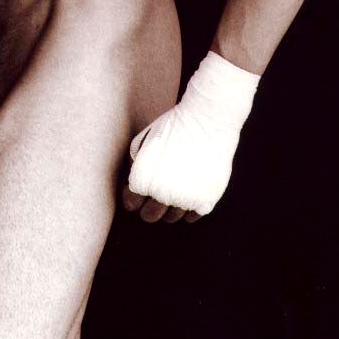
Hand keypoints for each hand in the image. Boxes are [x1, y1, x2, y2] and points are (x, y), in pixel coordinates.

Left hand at [122, 52, 259, 222]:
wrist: (207, 120)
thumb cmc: (173, 126)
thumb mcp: (143, 141)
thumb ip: (135, 166)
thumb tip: (132, 185)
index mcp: (142, 179)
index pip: (131, 203)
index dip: (132, 196)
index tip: (137, 190)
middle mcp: (162, 194)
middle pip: (150, 216)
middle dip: (148, 206)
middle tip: (153, 195)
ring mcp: (185, 200)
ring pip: (172, 218)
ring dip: (169, 207)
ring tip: (172, 189)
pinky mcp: (206, 201)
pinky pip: (192, 216)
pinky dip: (188, 208)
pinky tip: (187, 192)